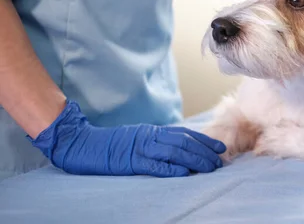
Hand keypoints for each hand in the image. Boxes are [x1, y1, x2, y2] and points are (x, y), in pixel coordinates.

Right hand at [29, 100, 225, 176]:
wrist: (83, 143)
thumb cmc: (112, 144)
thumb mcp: (138, 138)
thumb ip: (157, 142)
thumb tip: (179, 148)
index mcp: (153, 131)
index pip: (185, 134)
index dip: (204, 141)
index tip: (220, 148)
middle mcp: (150, 137)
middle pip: (184, 143)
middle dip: (205, 152)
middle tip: (219, 161)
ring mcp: (141, 148)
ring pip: (174, 152)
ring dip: (195, 160)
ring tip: (209, 168)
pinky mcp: (130, 161)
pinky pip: (154, 165)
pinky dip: (170, 169)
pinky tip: (184, 173)